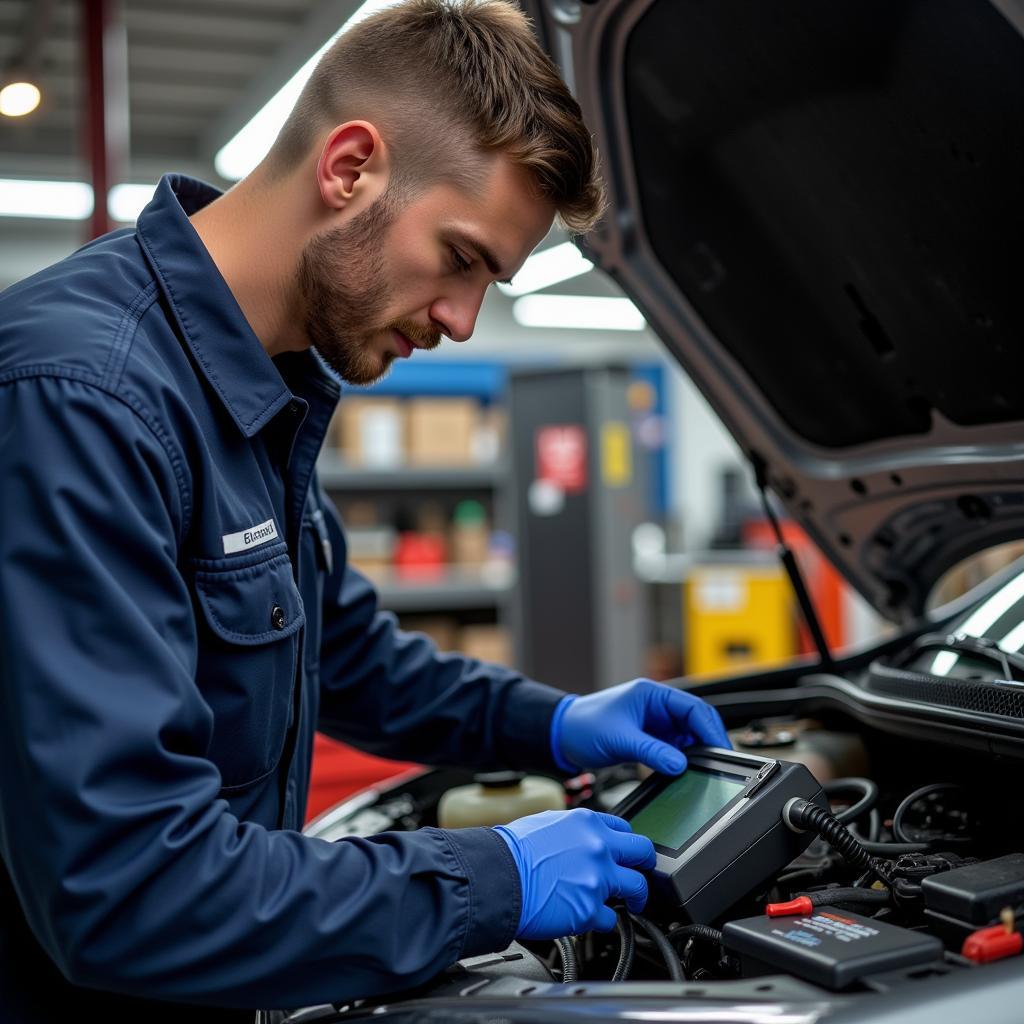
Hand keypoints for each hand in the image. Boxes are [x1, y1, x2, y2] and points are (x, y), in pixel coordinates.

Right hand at [495, 808, 654, 938]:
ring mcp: (597, 879)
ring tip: (629, 904)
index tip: (626, 853)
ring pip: (637, 888)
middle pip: (643, 853)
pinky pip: (611, 919)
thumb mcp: (547, 823)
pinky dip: (603, 921)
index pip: (625, 829)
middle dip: (644, 865)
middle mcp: (598, 847)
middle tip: (640, 875)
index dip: (626, 844)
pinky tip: (592, 918)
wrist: (495, 876)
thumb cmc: (512, 851)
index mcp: (587, 823)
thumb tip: (583, 839)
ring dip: (634, 897)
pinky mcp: (590, 910)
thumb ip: (574, 831)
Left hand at [553, 678, 729, 774]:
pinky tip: (685, 773)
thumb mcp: (620, 738)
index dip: (709, 729)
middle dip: (707, 741)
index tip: (720, 749)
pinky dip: (682, 760)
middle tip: (719, 764)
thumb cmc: (584, 724)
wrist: (563, 735)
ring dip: (695, 753)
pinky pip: (675, 749)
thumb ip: (651, 752)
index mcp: (652, 694)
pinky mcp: (650, 739)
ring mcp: (655, 723)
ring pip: (687, 737)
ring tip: (703, 771)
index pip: (693, 708)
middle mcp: (657, 706)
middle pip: (695, 722)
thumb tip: (680, 765)